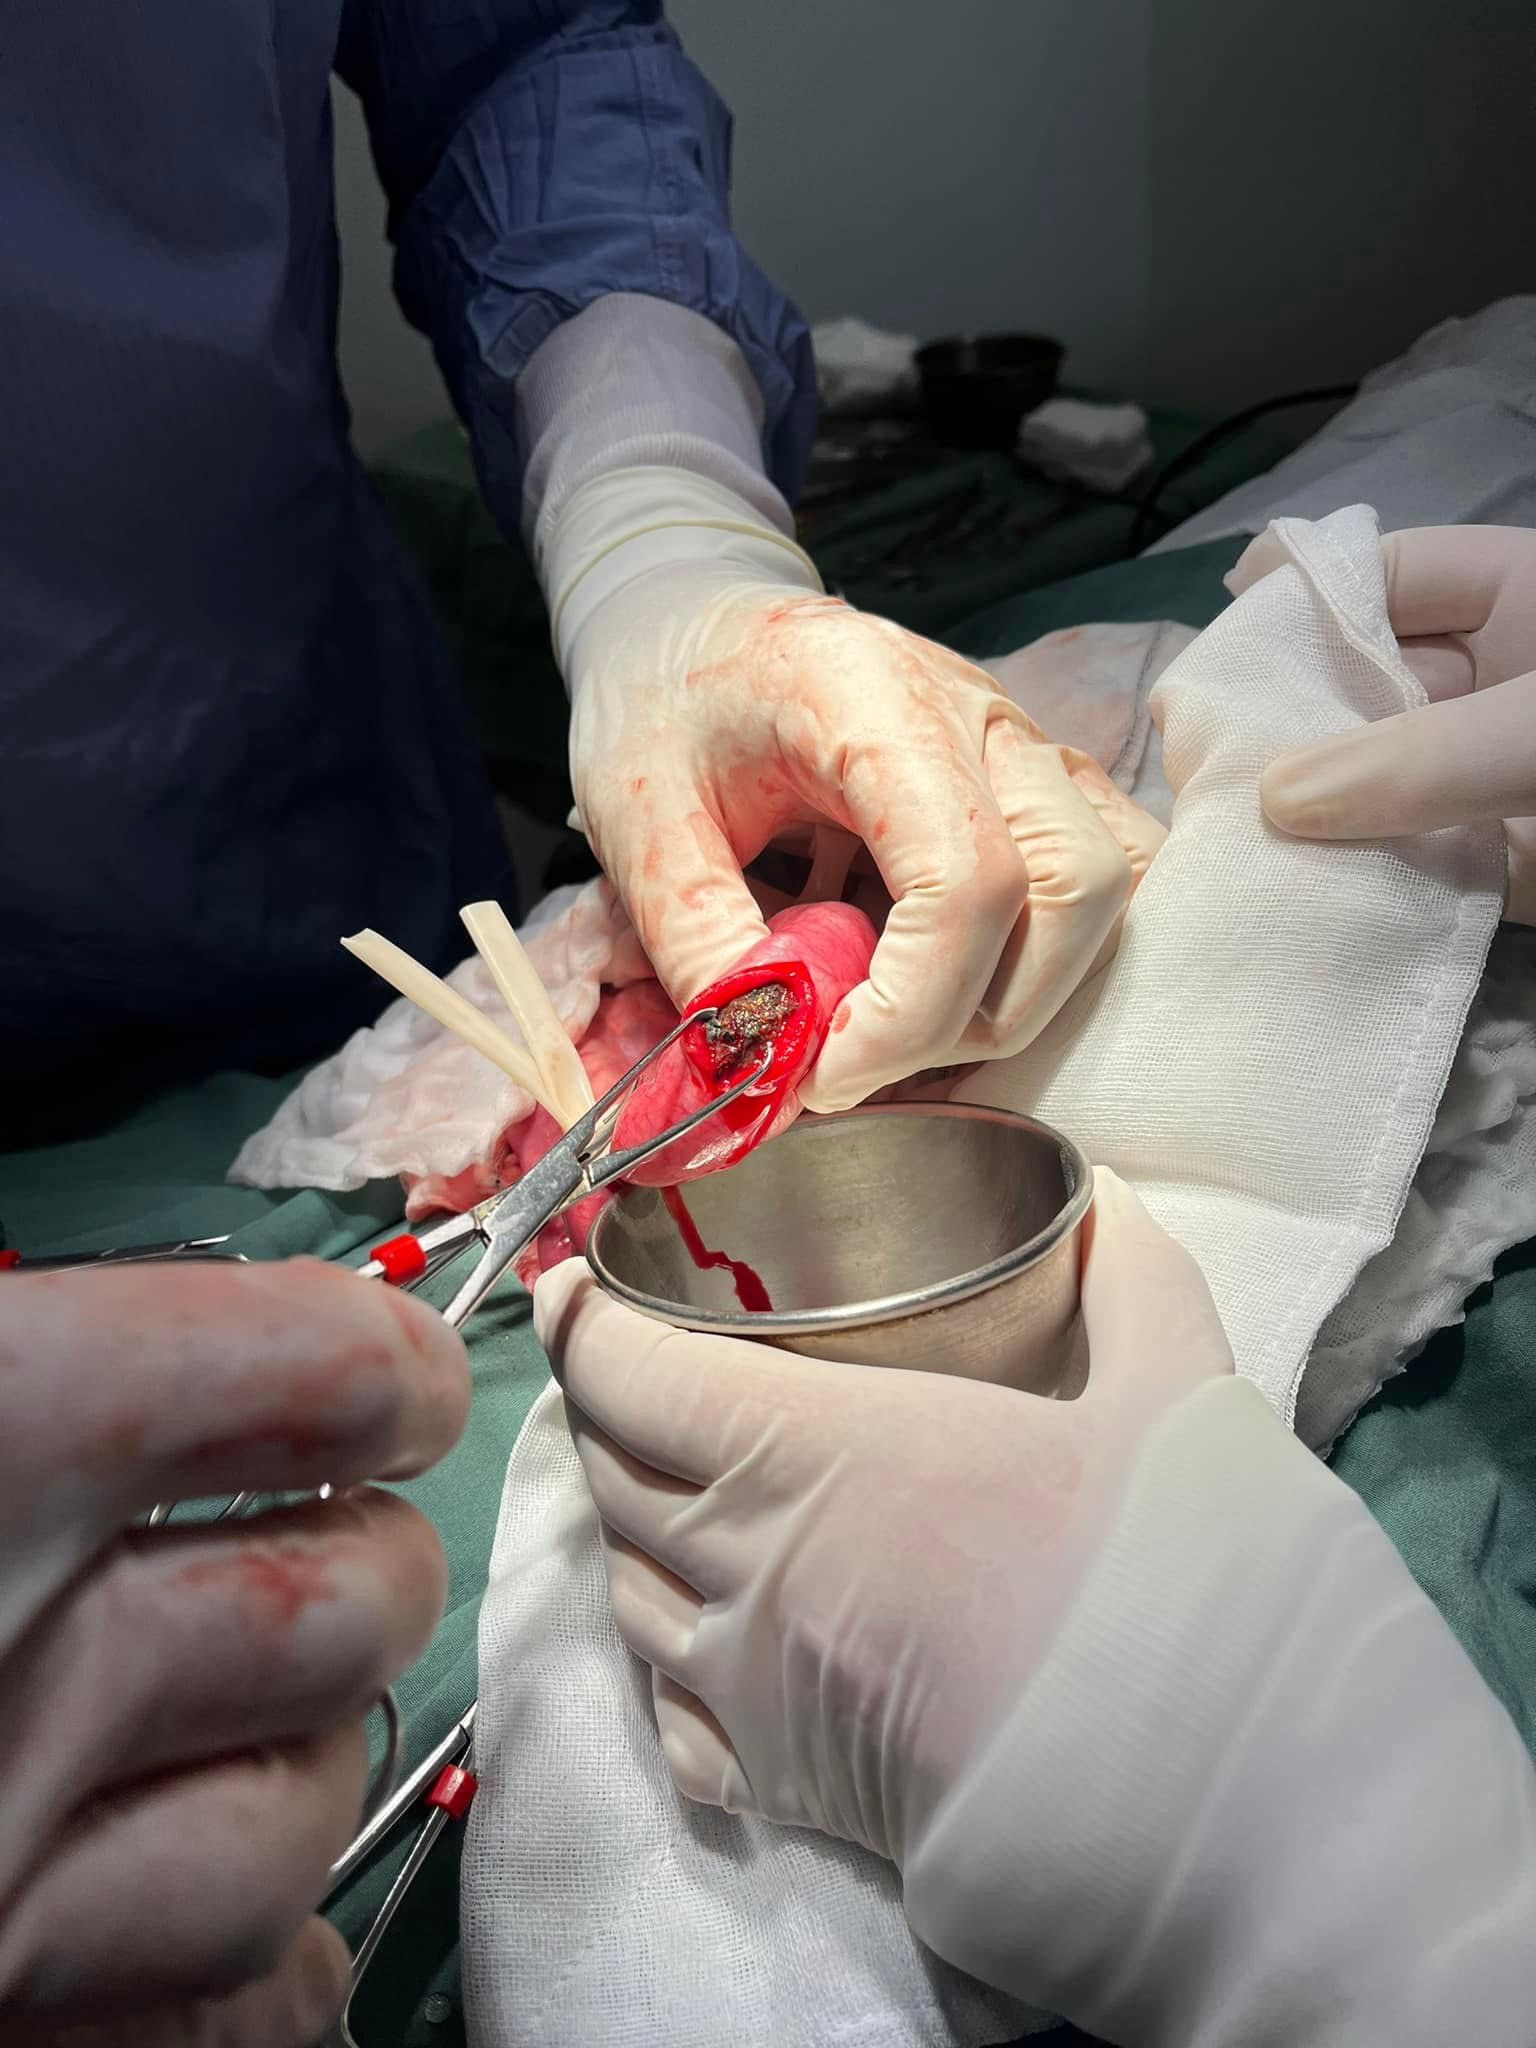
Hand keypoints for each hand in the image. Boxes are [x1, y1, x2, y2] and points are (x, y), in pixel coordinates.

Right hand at [0, 1260, 468, 2046]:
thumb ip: (60, 1351)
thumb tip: (244, 1350)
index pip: (320, 1374)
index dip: (388, 1368)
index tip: (392, 1382)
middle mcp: (11, 1657)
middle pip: (349, 1601)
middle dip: (372, 1564)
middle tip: (317, 1542)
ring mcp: (4, 1864)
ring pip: (311, 1807)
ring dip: (315, 1748)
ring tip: (236, 1707)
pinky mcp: (6, 1999)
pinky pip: (237, 1983)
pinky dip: (255, 1931)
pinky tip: (192, 1866)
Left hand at [533, 1169, 1228, 1865]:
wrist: (1214, 1787)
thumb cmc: (1172, 1571)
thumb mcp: (1169, 1385)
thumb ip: (1127, 1276)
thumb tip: (1110, 1199)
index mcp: (820, 1448)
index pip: (633, 1376)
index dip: (583, 1323)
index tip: (571, 1285)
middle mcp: (755, 1561)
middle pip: (610, 1473)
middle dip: (597, 1409)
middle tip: (624, 1370)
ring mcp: (756, 1685)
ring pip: (625, 1592)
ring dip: (625, 1528)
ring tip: (660, 1488)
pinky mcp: (784, 1787)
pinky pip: (669, 1719)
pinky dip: (661, 1666)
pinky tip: (697, 1642)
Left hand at [564, 552, 1163, 1111]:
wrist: (695, 620)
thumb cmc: (664, 700)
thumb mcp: (636, 820)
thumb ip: (699, 941)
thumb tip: (766, 1065)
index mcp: (873, 698)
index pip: (965, 881)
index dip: (911, 1012)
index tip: (824, 1075)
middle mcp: (980, 711)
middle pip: (1071, 889)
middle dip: (974, 1015)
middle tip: (855, 1057)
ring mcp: (1024, 740)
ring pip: (1110, 885)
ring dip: (1024, 991)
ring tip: (901, 1022)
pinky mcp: (1037, 775)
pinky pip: (1107, 868)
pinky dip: (1052, 952)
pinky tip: (953, 984)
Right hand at [1256, 525, 1534, 921]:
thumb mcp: (1535, 729)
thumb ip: (1422, 758)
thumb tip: (1276, 797)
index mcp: (1520, 605)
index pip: (1390, 576)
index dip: (1305, 591)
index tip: (1222, 619)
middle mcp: (1494, 689)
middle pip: (1363, 682)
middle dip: (1285, 710)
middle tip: (1198, 747)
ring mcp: (1492, 782)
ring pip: (1374, 782)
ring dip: (1308, 809)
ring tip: (1220, 828)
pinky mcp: (1499, 871)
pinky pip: (1411, 873)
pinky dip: (1352, 886)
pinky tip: (1285, 895)